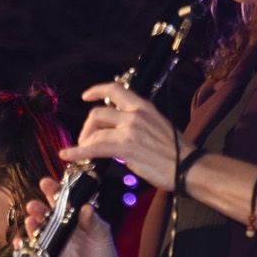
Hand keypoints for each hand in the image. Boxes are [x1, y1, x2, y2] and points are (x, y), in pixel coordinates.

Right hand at [22, 173, 123, 256]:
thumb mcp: (102, 237)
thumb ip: (94, 222)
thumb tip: (86, 207)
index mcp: (73, 219)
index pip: (61, 201)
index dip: (53, 191)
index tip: (47, 183)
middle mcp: (59, 229)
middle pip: (44, 214)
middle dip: (37, 207)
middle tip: (34, 204)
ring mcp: (50, 244)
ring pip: (35, 230)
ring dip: (31, 224)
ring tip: (31, 220)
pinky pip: (29, 250)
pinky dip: (22, 245)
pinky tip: (21, 242)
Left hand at [61, 81, 192, 190]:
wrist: (189, 167)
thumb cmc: (176, 153)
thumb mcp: (157, 127)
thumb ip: (137, 124)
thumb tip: (119, 131)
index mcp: (144, 107)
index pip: (116, 90)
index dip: (97, 90)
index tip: (86, 96)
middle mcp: (135, 114)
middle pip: (98, 113)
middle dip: (87, 128)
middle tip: (86, 141)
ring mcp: (130, 129)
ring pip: (95, 130)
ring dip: (84, 142)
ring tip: (84, 152)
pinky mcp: (126, 146)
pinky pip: (94, 147)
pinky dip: (77, 151)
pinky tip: (68, 155)